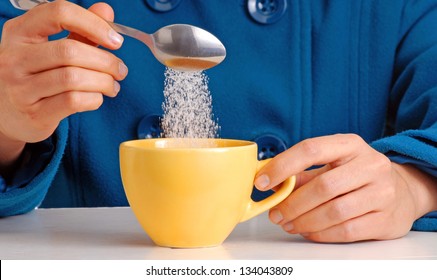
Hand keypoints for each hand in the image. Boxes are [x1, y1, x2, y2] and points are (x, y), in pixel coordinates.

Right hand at [0, 1, 127, 167]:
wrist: (7, 116)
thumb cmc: (34, 77)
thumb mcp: (48, 48)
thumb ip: (78, 30)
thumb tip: (106, 10)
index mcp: (19, 32)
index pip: (59, 13)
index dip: (93, 24)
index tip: (115, 41)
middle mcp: (14, 57)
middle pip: (70, 51)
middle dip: (106, 61)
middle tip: (120, 70)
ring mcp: (21, 88)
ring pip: (73, 78)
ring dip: (104, 82)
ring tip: (113, 86)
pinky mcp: (33, 114)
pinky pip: (73, 101)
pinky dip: (94, 99)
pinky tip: (97, 98)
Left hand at [254, 134, 436, 242]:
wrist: (402, 191)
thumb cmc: (357, 175)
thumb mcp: (333, 164)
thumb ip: (302, 173)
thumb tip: (269, 183)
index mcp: (351, 144)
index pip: (311, 149)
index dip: (282, 166)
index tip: (262, 182)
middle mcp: (370, 165)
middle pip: (323, 186)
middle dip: (292, 203)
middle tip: (275, 214)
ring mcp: (382, 193)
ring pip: (334, 212)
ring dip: (304, 221)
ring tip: (288, 224)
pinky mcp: (386, 219)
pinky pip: (346, 231)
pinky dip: (321, 233)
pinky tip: (308, 231)